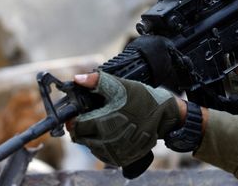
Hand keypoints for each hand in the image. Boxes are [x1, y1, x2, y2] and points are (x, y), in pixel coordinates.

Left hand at [68, 71, 182, 167]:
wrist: (163, 114)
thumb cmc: (142, 98)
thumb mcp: (119, 85)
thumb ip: (96, 81)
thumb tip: (77, 79)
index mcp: (103, 123)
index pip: (76, 127)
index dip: (75, 119)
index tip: (79, 115)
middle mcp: (107, 141)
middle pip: (81, 138)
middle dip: (82, 129)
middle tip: (90, 118)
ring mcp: (115, 152)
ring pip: (91, 147)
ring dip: (92, 137)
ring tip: (102, 125)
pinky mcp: (123, 159)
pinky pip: (104, 155)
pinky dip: (103, 146)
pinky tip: (110, 134)